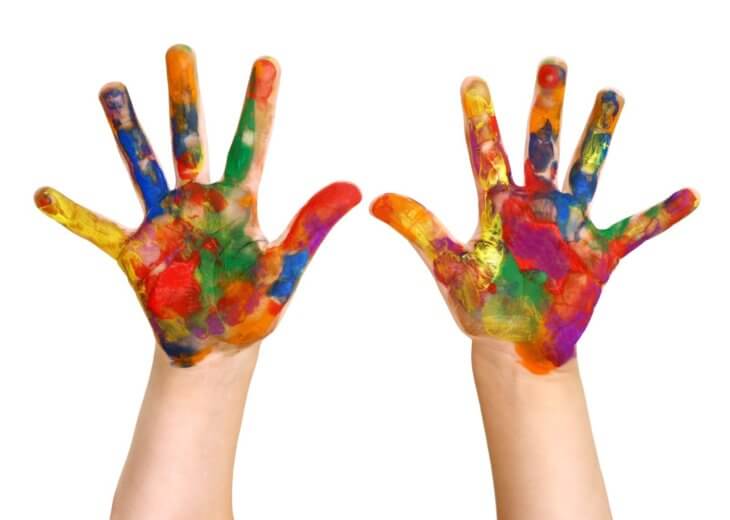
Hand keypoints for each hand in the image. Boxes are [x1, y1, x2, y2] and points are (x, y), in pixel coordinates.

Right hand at [35, 45, 360, 365]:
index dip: (259, 105)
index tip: (267, 62)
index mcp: (240, 206)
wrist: (217, 349)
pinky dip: (71, 214)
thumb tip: (355, 187)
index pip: (251, 146)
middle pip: (191, 141)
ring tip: (113, 88)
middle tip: (181, 51)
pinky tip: (42, 193)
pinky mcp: (134, 253)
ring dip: (128, 131)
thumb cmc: (255, 311)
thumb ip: (313, 227)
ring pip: (143, 167)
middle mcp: (199, 203)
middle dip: (187, 98)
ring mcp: (163, 224)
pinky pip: (97, 230)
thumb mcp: (287, 269)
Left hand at [371, 59, 697, 373]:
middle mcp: (534, 206)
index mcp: (496, 207)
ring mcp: (569, 225)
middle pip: (541, 145)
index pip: (485, 153)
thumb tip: (375, 201)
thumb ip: (420, 232)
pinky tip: (691, 194)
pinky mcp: (598, 253)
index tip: (472, 81)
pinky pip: (636, 229)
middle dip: (546, 105)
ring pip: (587, 169)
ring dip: (598, 134)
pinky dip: (661, 215)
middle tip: (551, 62)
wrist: (515, 343)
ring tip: (612, 94)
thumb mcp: (448, 269)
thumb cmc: (482, 307)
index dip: (478, 119)